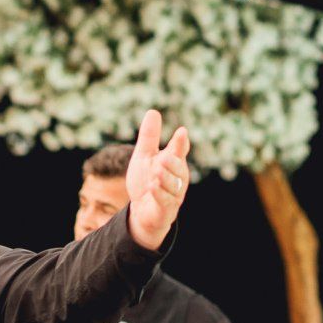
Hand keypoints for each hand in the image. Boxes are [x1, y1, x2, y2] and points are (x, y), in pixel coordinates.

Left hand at [124, 110, 191, 250]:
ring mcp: (174, 194)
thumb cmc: (146, 181)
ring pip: (173, 185)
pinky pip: (166, 201)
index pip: (179, 150)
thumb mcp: (144, 157)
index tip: (181, 132)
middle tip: (163, 158)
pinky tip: (152, 187)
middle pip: (178, 168)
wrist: (141, 211)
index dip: (180, 143)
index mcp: (174, 162)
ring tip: (156, 172)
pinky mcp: (167, 209)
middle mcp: (177, 178)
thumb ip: (149, 137)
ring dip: (165, 178)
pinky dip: (159, 194)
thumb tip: (153, 111)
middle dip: (172, 163)